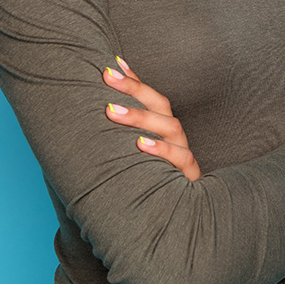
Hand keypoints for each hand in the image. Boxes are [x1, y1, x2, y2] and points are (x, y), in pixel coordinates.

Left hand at [102, 56, 201, 180]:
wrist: (175, 218)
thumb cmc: (148, 184)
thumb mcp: (134, 158)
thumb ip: (122, 137)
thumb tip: (95, 112)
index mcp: (164, 130)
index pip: (152, 98)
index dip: (134, 81)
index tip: (111, 65)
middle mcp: (176, 138)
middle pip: (161, 105)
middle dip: (134, 89)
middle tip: (107, 76)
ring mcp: (183, 155)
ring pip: (171, 127)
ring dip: (141, 117)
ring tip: (112, 111)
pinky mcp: (189, 177)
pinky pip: (182, 158)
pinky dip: (162, 150)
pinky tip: (141, 144)